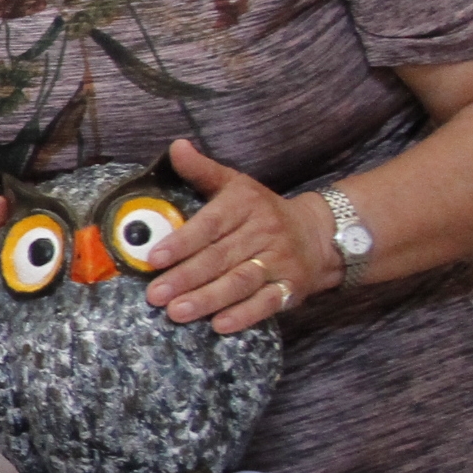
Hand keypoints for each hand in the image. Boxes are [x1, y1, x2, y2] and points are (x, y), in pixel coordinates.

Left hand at [148, 139, 325, 332]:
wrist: (319, 234)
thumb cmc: (262, 210)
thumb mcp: (236, 185)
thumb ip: (203, 171)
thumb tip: (176, 147)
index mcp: (245, 206)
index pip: (210, 224)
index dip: (182, 242)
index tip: (154, 258)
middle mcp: (263, 233)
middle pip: (220, 258)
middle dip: (185, 278)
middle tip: (155, 295)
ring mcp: (279, 262)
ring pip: (240, 282)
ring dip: (208, 299)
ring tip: (177, 312)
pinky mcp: (291, 288)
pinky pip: (267, 303)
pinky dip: (244, 315)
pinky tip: (219, 325)